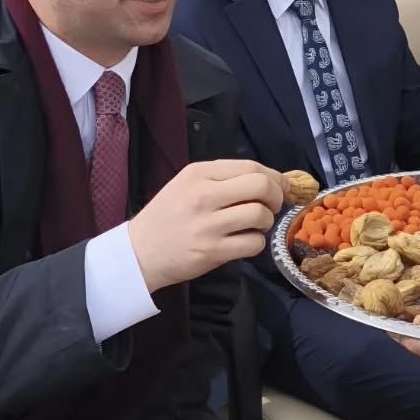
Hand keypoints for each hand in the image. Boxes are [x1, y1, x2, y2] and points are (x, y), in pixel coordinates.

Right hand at [127, 159, 285, 291]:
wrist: (139, 253)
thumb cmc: (167, 216)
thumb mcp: (187, 184)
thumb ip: (223, 178)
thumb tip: (269, 180)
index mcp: (198, 173)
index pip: (250, 167)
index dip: (274, 176)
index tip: (281, 186)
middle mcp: (203, 195)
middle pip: (261, 187)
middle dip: (276, 196)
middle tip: (272, 206)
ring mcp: (208, 225)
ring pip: (260, 215)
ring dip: (267, 222)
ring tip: (255, 226)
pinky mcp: (212, 252)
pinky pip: (253, 243)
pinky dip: (256, 243)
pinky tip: (245, 241)